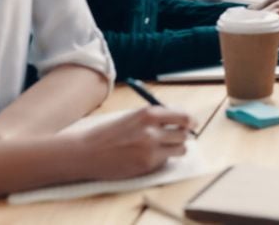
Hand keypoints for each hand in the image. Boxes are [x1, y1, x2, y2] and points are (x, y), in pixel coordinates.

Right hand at [77, 106, 192, 179]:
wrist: (87, 152)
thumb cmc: (108, 133)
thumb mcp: (133, 117)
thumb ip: (155, 117)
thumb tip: (179, 120)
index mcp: (148, 113)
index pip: (183, 116)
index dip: (190, 121)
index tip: (192, 124)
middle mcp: (152, 130)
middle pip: (185, 133)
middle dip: (183, 135)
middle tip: (177, 136)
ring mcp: (151, 149)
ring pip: (181, 148)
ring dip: (176, 148)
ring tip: (163, 147)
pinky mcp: (147, 164)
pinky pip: (167, 161)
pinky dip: (163, 159)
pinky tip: (148, 156)